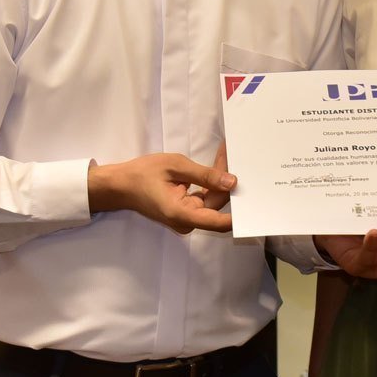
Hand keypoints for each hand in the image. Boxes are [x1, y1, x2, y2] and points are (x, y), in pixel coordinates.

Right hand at [87, 152, 233, 234]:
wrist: (120, 185)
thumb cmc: (143, 174)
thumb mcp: (175, 167)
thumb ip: (205, 175)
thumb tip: (232, 182)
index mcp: (182, 214)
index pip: (218, 222)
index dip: (239, 214)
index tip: (256, 200)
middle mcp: (187, 222)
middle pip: (217, 205)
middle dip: (228, 182)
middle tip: (238, 155)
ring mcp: (186, 218)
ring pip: (212, 200)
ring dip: (220, 180)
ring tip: (228, 154)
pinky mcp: (186, 211)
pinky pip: (204, 199)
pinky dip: (211, 183)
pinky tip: (218, 164)